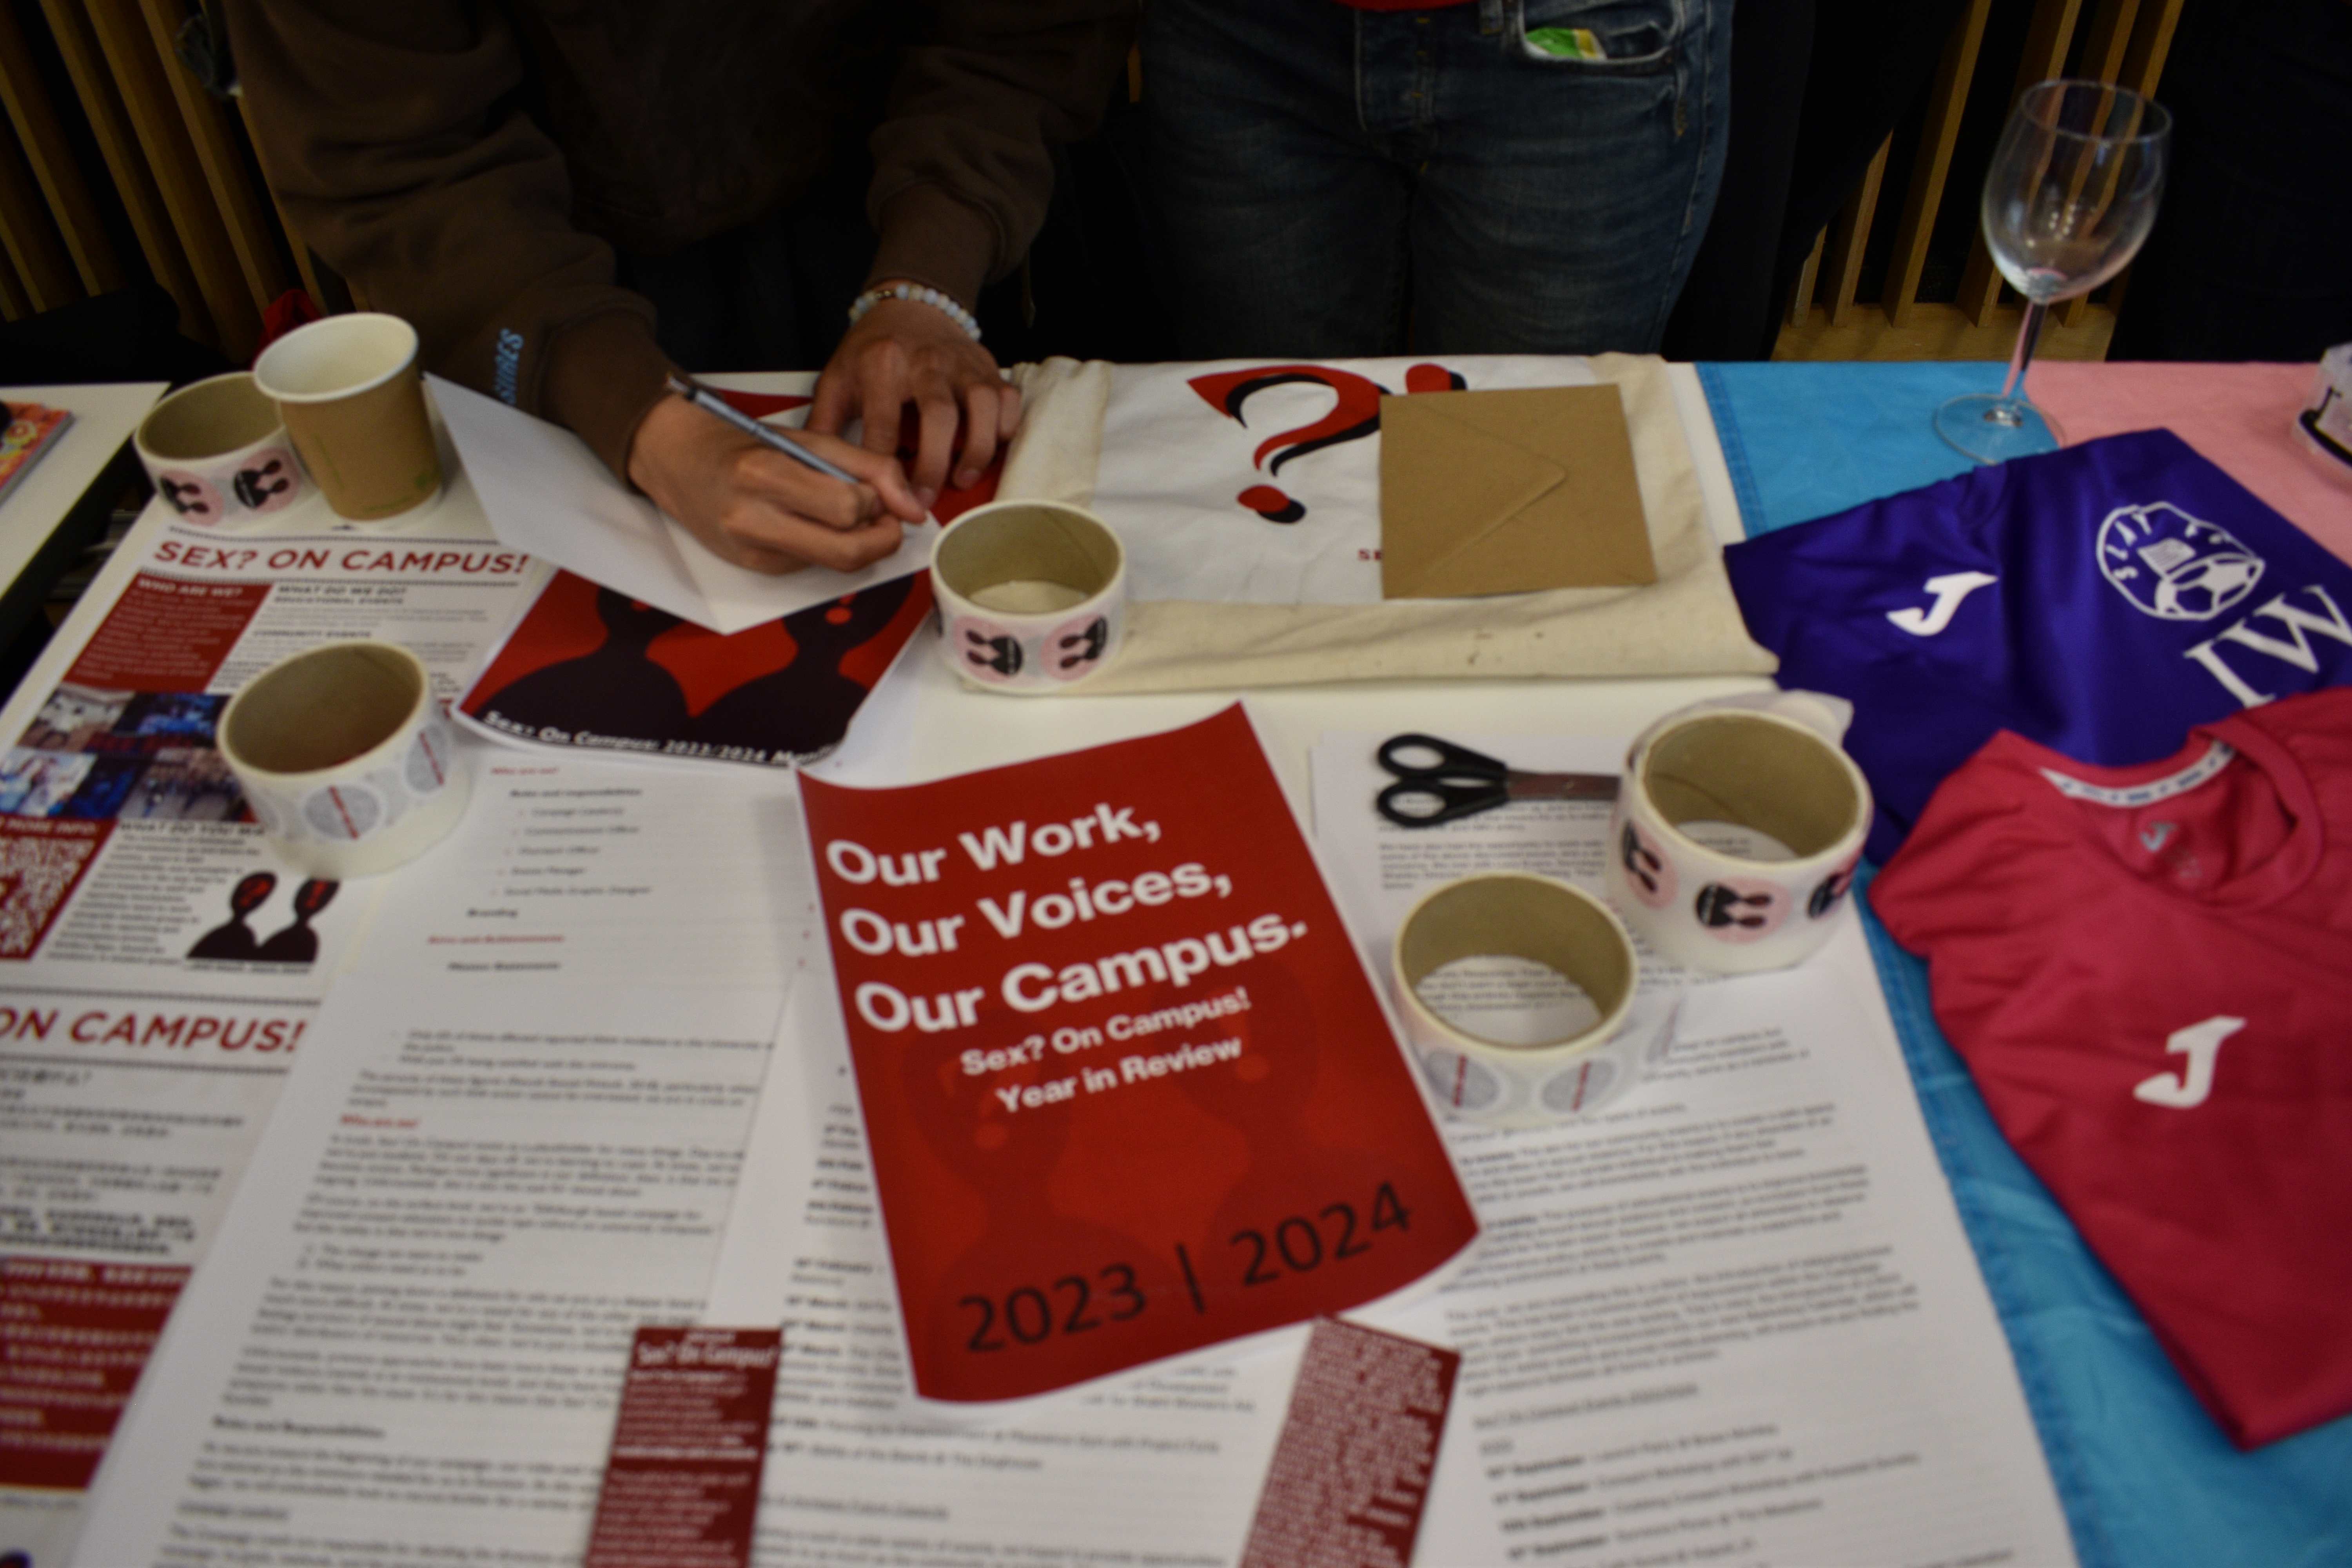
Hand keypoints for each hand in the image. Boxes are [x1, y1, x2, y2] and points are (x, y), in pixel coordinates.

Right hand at [626, 392, 924, 574]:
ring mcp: (752, 551)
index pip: (848, 508)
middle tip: (885, 520)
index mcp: (767, 475)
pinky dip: (826, 548)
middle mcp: (754, 519)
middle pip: (847, 553)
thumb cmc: (743, 441)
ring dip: (857, 545)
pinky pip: (811, 566)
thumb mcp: (808, 437)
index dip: (878, 503)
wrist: (674, 458)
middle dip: (882, 539)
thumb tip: (913, 507)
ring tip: (847, 516)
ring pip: (834, 566)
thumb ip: (867, 466)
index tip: (877, 491)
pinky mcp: (754, 568)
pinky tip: (810, 524)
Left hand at [809, 288, 1022, 503]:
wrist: (910, 306)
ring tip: (962, 479)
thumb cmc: (872, 350)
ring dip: (977, 449)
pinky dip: (1005, 428)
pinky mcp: (988, 367)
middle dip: (933, 465)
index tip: (884, 498)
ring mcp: (962, 363)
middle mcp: (926, 360)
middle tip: (923, 502)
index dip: (885, 467)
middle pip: (938, 415)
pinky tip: (989, 449)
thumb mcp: (837, 378)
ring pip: (982, 405)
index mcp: (882, 363)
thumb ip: (824, 422)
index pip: (884, 423)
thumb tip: (815, 469)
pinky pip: (1008, 400)